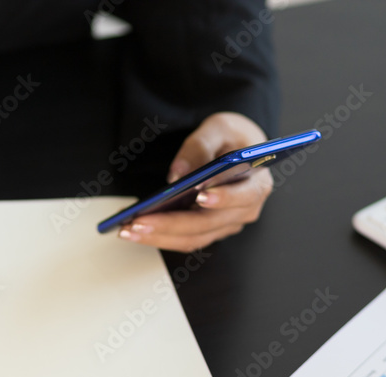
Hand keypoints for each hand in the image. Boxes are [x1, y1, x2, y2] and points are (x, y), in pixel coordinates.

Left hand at [118, 112, 273, 251]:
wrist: (237, 149)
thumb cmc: (232, 138)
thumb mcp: (219, 128)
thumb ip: (200, 146)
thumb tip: (178, 174)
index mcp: (257, 183)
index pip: (243, 196)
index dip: (223, 198)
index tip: (200, 196)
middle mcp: (245, 210)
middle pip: (208, 224)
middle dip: (171, 225)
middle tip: (139, 221)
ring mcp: (227, 224)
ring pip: (193, 238)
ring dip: (159, 237)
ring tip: (128, 229)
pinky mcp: (210, 230)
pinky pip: (185, 239)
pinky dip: (159, 236)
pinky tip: (134, 229)